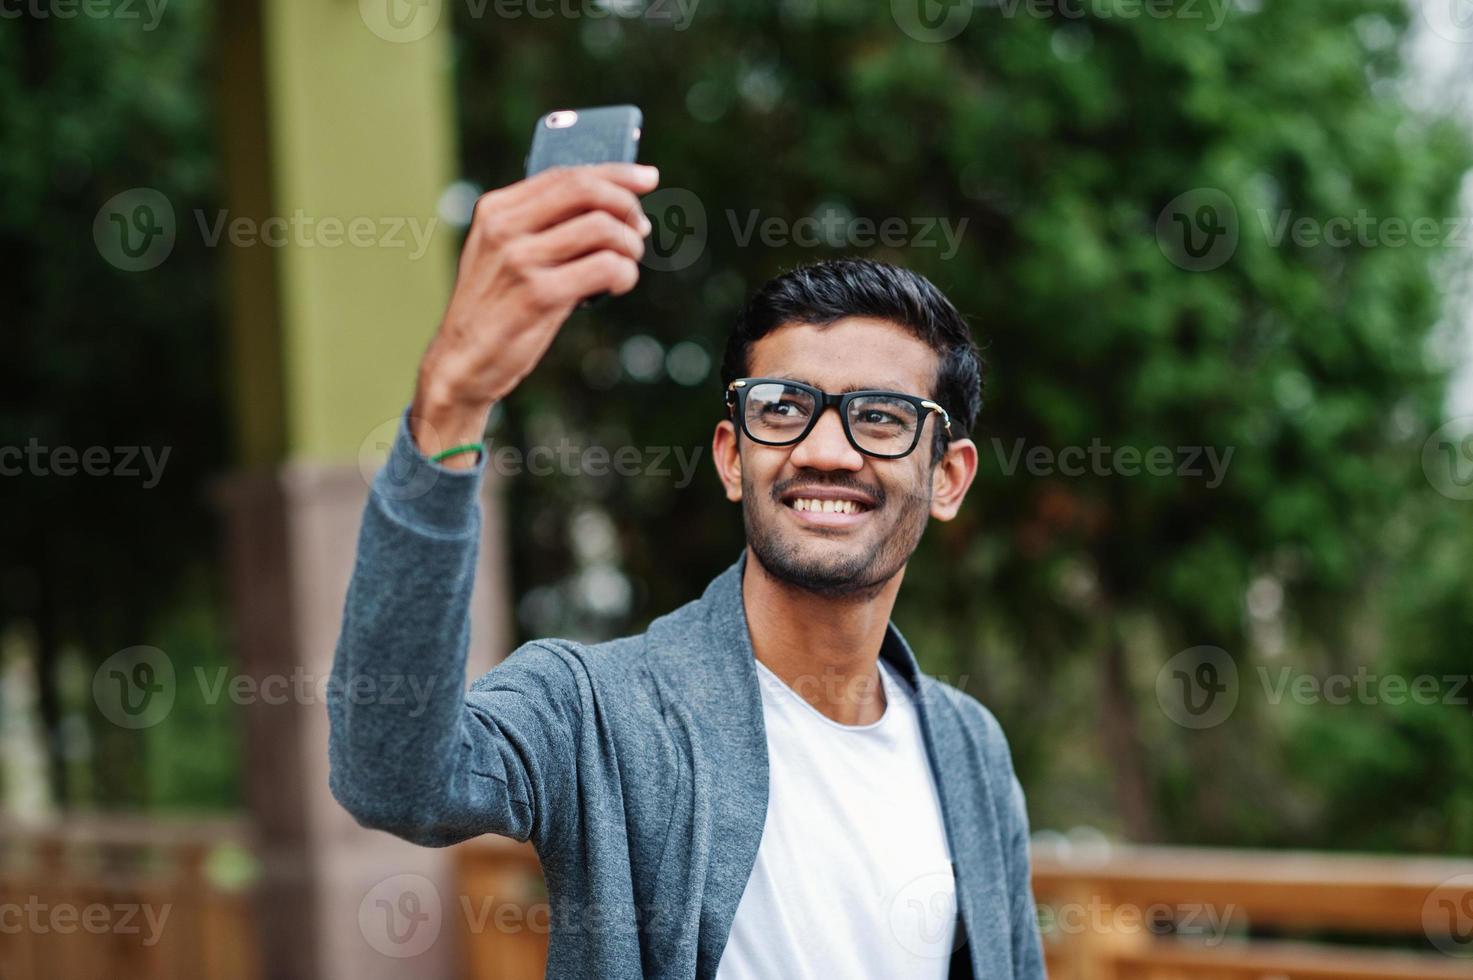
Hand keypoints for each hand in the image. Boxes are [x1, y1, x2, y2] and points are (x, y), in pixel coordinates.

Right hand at [411, 162, 659, 464]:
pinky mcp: (539, 295)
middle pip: (586, 192)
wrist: (461, 362)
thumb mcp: (503, 254)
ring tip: (627, 263)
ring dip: (629, 245)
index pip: (565, 175)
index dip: (614, 174)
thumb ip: (541, 225)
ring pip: (602, 228)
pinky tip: (619, 284)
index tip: (647, 178)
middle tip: (640, 230)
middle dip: (626, 206)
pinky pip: (605, 267)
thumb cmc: (496, 307)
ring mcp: (520, 260)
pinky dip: (624, 274)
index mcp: (496, 210)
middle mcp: (504, 228)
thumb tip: (611, 204)